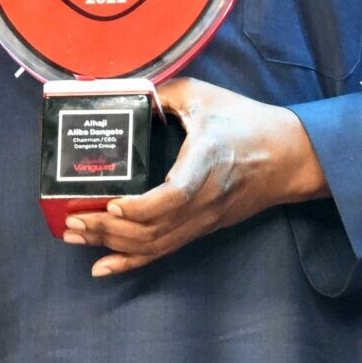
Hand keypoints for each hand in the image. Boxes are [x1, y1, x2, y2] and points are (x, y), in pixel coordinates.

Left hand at [59, 78, 325, 277]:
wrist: (290, 157)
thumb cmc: (248, 123)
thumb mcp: (206, 96)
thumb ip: (165, 94)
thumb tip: (127, 95)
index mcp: (206, 163)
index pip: (174, 197)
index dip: (140, 208)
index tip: (111, 204)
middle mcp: (203, 200)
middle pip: (153, 230)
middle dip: (107, 230)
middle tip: (71, 221)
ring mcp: (202, 219)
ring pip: (154, 245)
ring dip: (111, 245)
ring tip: (76, 237)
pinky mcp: (201, 228)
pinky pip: (164, 251)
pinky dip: (131, 262)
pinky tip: (103, 267)